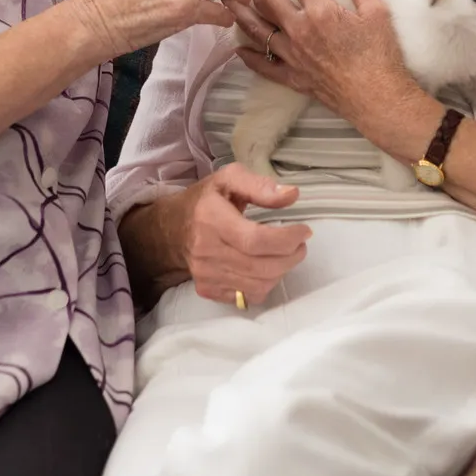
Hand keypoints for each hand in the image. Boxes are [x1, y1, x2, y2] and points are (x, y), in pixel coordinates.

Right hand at [177, 165, 309, 304]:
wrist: (171, 229)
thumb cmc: (205, 201)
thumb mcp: (229, 179)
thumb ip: (260, 186)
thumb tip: (292, 195)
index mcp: (212, 219)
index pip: (256, 240)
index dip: (287, 240)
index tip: (304, 231)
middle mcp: (207, 251)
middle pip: (261, 267)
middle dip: (291, 257)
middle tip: (300, 243)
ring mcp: (206, 275)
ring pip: (259, 285)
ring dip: (282, 271)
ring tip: (286, 254)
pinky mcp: (208, 290)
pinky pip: (249, 296)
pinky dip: (266, 284)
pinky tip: (266, 268)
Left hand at [230, 0, 411, 125]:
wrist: (377, 98)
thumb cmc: (380, 54)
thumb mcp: (376, 11)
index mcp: (320, 11)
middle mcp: (300, 30)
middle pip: (268, 0)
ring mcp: (293, 55)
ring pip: (258, 30)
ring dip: (242, 12)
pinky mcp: (293, 77)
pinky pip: (264, 66)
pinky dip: (250, 57)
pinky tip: (239, 49)